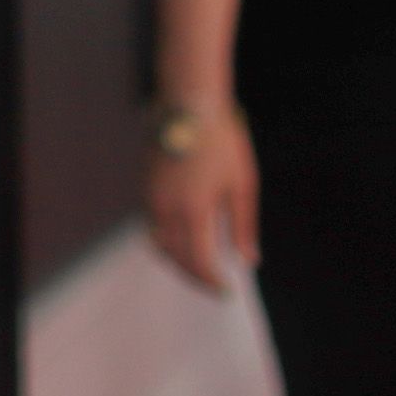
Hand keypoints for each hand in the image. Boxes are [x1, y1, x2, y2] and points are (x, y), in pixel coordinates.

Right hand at [145, 109, 254, 292]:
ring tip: (199, 268)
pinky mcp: (146, 187)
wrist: (190, 103)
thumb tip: (249, 260)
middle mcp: (165, 209)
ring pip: (159, 245)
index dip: (211, 282)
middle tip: (214, 286)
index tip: (226, 292)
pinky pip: (152, 227)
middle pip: (175, 258)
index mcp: (193, 210)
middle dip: (194, 277)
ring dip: (177, 262)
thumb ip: (243, 226)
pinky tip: (183, 241)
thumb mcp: (242, 184)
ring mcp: (151, 197)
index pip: (198, 261)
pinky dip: (166, 242)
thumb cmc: (222, 141)